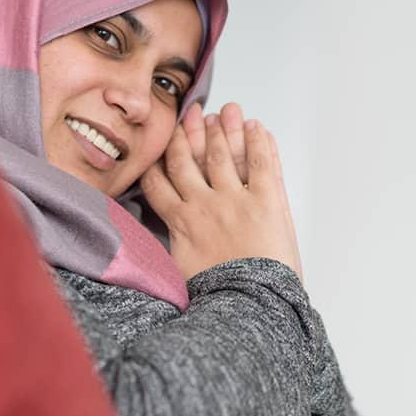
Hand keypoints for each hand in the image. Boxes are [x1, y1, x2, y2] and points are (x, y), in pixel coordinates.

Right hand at [141, 110, 302, 281]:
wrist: (248, 305)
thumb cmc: (216, 297)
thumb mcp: (178, 274)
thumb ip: (167, 249)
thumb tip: (149, 246)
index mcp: (180, 223)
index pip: (158, 184)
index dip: (157, 161)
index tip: (159, 145)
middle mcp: (204, 204)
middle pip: (188, 161)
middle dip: (188, 135)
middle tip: (189, 114)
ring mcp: (235, 200)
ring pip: (223, 156)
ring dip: (222, 130)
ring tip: (223, 111)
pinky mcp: (266, 201)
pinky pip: (261, 164)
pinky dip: (259, 142)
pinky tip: (256, 126)